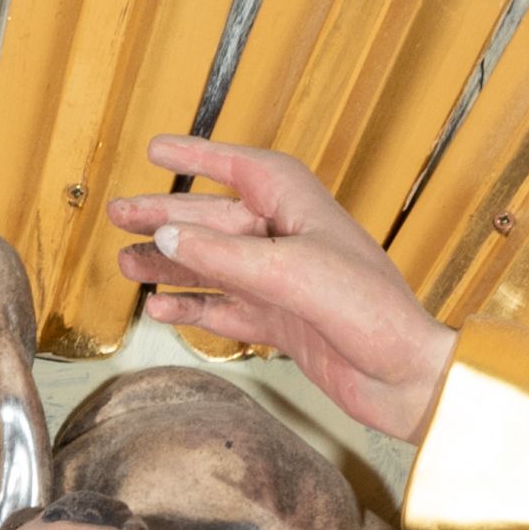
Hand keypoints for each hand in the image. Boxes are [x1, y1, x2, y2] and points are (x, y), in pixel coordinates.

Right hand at [108, 137, 455, 444]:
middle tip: (120, 215)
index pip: (243, 169)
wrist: (408, 379)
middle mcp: (291, 242)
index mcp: (301, 209)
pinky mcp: (286, 325)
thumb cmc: (372, 314)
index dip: (201, 156)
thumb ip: (226, 255)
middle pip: (216, 220)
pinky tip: (163, 307)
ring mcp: (287, 285)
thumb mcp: (291, 273)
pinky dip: (196, 307)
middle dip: (167, 217)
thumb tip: (168, 237)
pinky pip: (228, 310)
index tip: (158, 149)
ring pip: (216, 266)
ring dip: (172, 264)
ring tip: (127, 263)